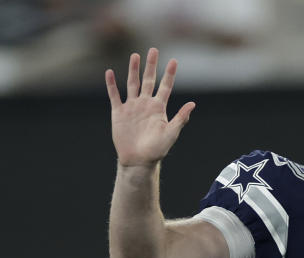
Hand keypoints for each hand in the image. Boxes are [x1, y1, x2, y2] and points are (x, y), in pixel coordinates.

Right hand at [106, 48, 195, 167]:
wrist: (138, 160)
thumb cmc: (157, 150)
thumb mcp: (171, 134)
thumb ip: (180, 118)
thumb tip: (193, 104)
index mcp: (158, 108)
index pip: (165, 87)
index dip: (169, 74)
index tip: (174, 61)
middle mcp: (145, 104)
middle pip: (148, 80)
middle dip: (151, 65)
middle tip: (153, 50)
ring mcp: (132, 107)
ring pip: (132, 84)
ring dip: (133, 70)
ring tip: (135, 56)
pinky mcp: (119, 113)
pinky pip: (115, 96)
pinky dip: (112, 85)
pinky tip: (110, 73)